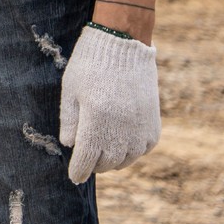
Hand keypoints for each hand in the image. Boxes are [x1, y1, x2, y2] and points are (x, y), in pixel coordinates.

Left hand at [58, 24, 159, 183]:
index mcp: (96, 119)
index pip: (86, 157)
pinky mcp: (154, 125)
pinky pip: (142, 149)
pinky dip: (131, 152)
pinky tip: (121, 144)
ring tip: (103, 155)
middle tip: (87, 163)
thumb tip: (70, 146)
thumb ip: (70, 121)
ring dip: (113, 161)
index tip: (74, 177)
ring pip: (126, 159)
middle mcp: (121, 128)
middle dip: (95, 166)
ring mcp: (140, 128)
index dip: (79, 170)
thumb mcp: (71, 90)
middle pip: (107, 162)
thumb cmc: (90, 65)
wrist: (123, 46)